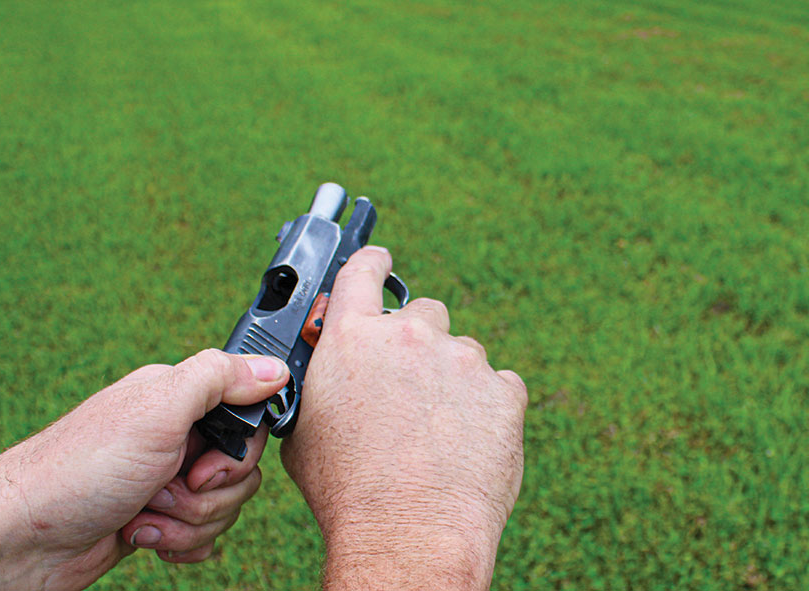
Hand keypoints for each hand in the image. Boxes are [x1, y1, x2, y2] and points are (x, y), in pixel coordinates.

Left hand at [0, 350, 288, 590]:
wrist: (25, 541)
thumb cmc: (81, 470)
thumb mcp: (158, 410)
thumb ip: (220, 380)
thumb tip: (274, 370)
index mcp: (178, 400)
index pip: (247, 419)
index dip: (236, 451)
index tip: (203, 466)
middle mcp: (175, 437)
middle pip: (240, 470)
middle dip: (206, 493)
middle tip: (164, 489)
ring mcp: (166, 481)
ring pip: (224, 508)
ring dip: (186, 522)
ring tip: (143, 515)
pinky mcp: (158, 520)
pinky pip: (204, 537)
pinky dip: (180, 544)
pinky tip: (145, 537)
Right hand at [281, 246, 527, 589]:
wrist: (408, 533)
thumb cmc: (348, 491)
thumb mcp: (304, 429)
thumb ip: (320, 384)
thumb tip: (327, 376)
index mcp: (353, 337)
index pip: (362, 271)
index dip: (372, 264)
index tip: (380, 262)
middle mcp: (410, 336)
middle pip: (422, 313)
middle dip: (417, 343)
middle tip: (409, 390)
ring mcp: (462, 361)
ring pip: (462, 353)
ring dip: (453, 380)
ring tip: (438, 434)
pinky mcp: (504, 392)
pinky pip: (498, 388)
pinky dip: (486, 409)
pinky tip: (468, 445)